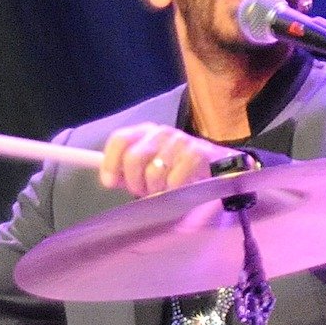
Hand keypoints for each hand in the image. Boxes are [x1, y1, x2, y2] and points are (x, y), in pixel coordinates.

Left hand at [99, 122, 242, 195]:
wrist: (217, 169)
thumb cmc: (174, 171)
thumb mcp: (147, 170)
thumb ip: (126, 173)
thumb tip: (109, 179)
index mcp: (145, 132)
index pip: (120, 139)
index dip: (110, 162)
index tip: (110, 182)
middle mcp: (161, 132)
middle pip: (133, 158)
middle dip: (135, 182)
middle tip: (144, 191)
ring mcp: (180, 141)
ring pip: (153, 173)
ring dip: (156, 190)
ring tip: (165, 190)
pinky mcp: (198, 153)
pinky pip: (174, 180)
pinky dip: (173, 191)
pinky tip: (180, 189)